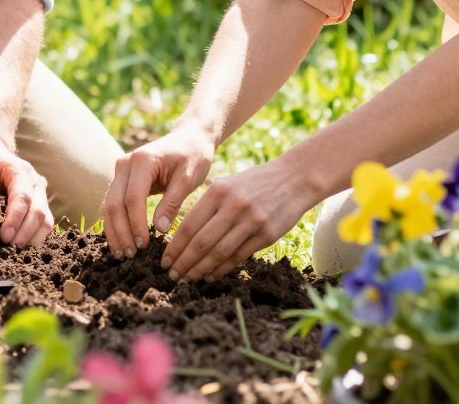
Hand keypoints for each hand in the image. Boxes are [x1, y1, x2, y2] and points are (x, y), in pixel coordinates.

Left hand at [0, 130, 52, 246]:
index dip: (15, 218)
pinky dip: (38, 236)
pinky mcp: (41, 203)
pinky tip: (25, 245)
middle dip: (25, 231)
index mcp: (18, 170)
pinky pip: (47, 223)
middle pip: (37, 210)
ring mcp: (40, 193)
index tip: (4, 237)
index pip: (22, 197)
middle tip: (10, 247)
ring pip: (45, 218)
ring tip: (16, 249)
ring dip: (32, 236)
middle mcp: (34, 180)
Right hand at [101, 123, 215, 258]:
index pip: (132, 197)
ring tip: (123, 254)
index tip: (144, 245)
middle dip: (121, 231)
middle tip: (131, 256)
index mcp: (143, 161)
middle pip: (114, 203)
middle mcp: (125, 164)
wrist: (189, 137)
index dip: (135, 223)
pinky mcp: (121, 179)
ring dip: (114, 231)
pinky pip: (113, 204)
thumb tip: (159, 229)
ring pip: (109, 205)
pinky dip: (115, 223)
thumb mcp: (189, 177)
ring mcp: (120, 171)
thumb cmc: (193, 155)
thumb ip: (173, 201)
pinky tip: (121, 241)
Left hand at [161, 159, 315, 281]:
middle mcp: (233, 206)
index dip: (175, 247)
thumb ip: (207, 207)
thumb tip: (182, 238)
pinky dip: (222, 269)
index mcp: (218, 191)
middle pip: (201, 242)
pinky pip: (238, 257)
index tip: (164, 260)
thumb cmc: (254, 183)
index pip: (189, 225)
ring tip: (188, 279)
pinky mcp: (266, 235)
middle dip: (183, 263)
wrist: (294, 179)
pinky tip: (210, 276)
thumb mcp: (227, 185)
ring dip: (200, 270)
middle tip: (172, 275)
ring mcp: (251, 221)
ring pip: (218, 253)